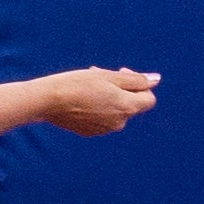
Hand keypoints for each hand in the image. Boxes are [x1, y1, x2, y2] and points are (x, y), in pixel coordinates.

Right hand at [33, 67, 159, 136]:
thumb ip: (136, 80)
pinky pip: (101, 117)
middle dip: (121, 88)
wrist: (47, 101)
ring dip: (108, 96)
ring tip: (88, 84)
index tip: (122, 72)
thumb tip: (156, 80)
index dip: (140, 84)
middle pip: (130, 103)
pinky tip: (81, 98)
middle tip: (101, 74)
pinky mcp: (89, 131)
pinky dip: (97, 106)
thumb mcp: (110, 76)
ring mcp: (104, 129)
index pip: (149, 99)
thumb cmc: (79, 84)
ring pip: (115, 109)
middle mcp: (119, 122)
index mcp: (127, 108)